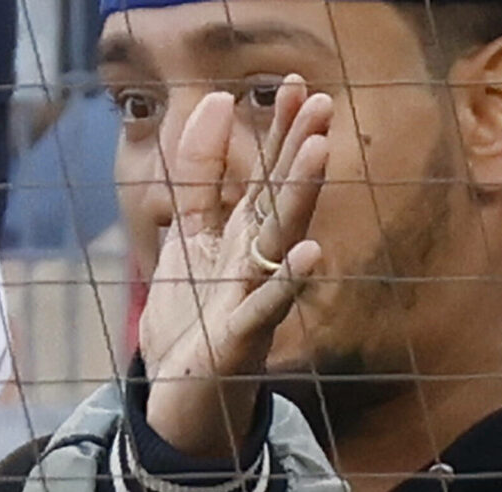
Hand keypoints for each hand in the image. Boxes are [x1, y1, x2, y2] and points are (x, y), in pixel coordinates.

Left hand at [137, 80, 333, 459]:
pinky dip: (287, 282)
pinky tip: (310, 253)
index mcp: (243, 237)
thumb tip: (214, 102)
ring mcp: (252, 299)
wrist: (178, 398)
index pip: (267, 175)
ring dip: (300, 199)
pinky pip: (267, 306)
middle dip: (300, 152)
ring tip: (320, 152)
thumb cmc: (192, 319)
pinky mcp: (241, 339)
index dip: (281, 132)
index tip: (298, 84)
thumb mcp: (189, 236)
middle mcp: (256, 263)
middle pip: (281, 199)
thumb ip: (200, 177)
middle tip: (323, 103)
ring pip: (280, 243)